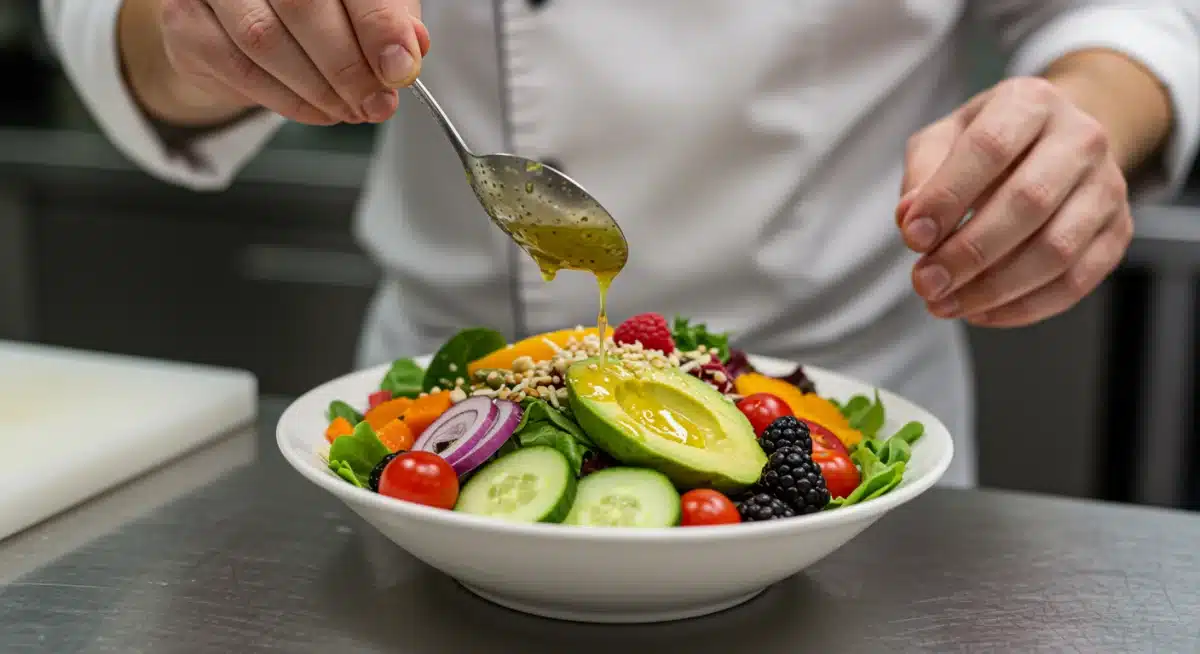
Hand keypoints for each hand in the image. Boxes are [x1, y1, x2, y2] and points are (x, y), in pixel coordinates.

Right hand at [154, 0, 429, 124]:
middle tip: (376, 102)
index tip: (399, 68)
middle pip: (302, 4)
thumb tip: (409, 50)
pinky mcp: (185, 21)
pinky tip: (320, 110)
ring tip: (352, 109)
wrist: (235, 22)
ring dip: (319, 89)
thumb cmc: (310, 6)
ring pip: (265, 40)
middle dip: (348, 66)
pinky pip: (240, 69)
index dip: (377, 25)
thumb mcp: (361, 5)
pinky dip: (289, 101)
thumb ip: (389, 20)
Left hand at [897, 76, 1132, 327]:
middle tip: (925, 283)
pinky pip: (1076, 281)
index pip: (990, 148)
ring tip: (945, 304)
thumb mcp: (943, 140)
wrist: (1053, 143)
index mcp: (1031, 102)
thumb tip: (910, 219)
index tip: (912, 238)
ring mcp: (1108, 185)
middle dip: (968, 252)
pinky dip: (1024, 306)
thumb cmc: (986, 144)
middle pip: (1028, 202)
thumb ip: (921, 174)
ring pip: (1057, 250)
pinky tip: (981, 311)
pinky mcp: (1117, 230)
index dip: (948, 197)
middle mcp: (1081, 137)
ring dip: (994, 288)